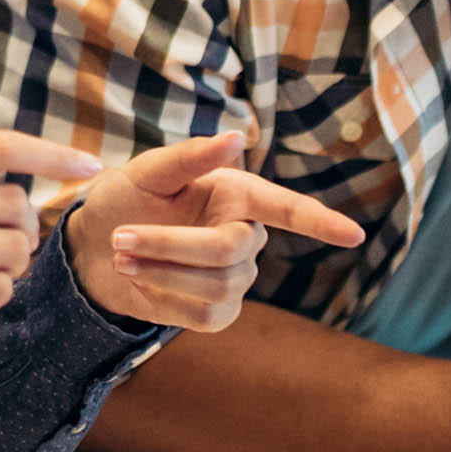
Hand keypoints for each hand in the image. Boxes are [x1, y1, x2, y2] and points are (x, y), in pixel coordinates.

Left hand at [61, 132, 364, 330]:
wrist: (95, 248)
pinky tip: (142, 280)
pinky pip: (204, 314)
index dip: (320, 222)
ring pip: (216, 285)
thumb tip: (235, 136)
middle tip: (120, 238)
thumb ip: (189, 157)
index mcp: (238, 195)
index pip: (287, 209)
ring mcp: (236, 278)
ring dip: (159, 272)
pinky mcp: (218, 312)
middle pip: (228, 252)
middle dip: (169, 247)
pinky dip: (163, 298)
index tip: (355, 235)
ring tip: (123, 254)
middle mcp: (246, 236)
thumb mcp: (147, 172)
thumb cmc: (126, 199)